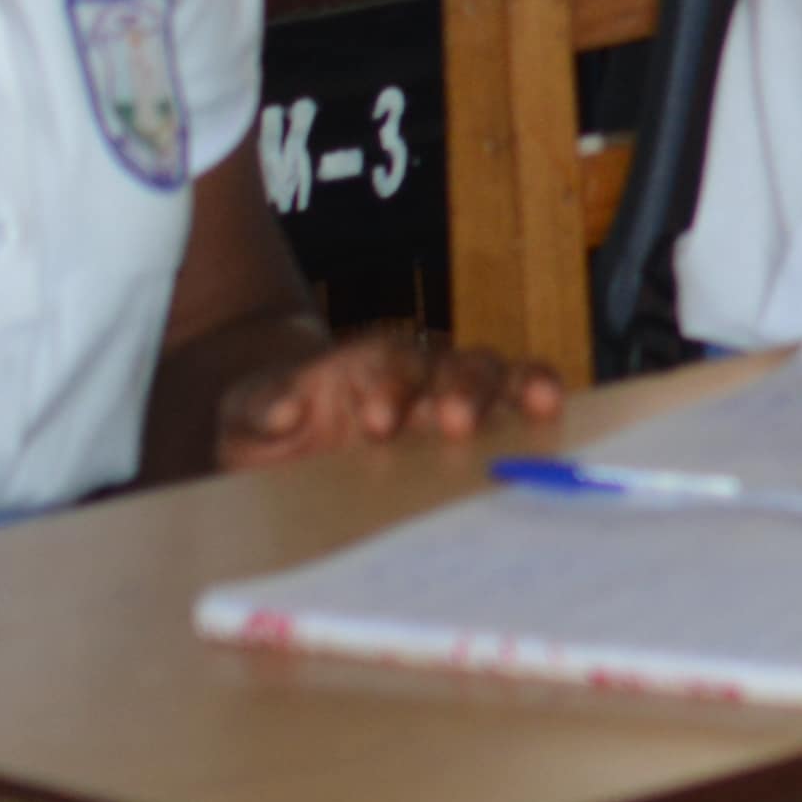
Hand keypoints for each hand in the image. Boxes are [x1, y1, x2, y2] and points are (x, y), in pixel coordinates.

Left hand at [213, 322, 559, 472]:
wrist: (287, 437)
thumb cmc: (270, 421)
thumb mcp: (245, 411)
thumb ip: (261, 405)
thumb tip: (283, 410)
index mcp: (371, 366)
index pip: (395, 365)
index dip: (393, 388)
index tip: (378, 424)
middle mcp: (423, 378)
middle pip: (459, 365)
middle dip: (464, 390)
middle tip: (455, 424)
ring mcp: (453, 403)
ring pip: (500, 380)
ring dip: (518, 390)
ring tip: (538, 410)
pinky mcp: (475, 436)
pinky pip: (518, 415)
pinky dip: (539, 411)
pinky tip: (556, 430)